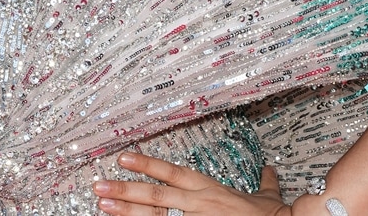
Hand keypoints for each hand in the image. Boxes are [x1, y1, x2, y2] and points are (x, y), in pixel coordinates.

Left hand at [96, 152, 286, 215]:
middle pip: (155, 195)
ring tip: (103, 205)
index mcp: (209, 189)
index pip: (172, 172)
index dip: (147, 163)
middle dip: (125, 189)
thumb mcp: (267, 195)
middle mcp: (198, 204)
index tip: (123, 157)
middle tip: (98, 185)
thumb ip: (264, 182)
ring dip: (126, 212)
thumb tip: (269, 171)